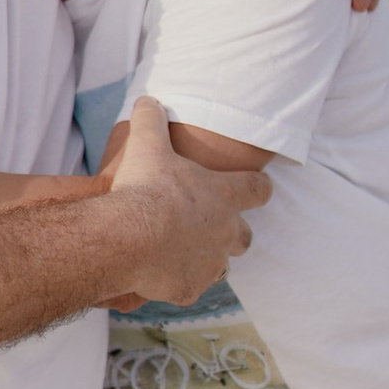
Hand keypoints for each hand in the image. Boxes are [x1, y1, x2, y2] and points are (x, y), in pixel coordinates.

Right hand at [104, 97, 268, 305]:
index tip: (256, 186)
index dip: (258, 188)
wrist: (130, 237)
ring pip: (220, 267)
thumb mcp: (147, 145)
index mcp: (224, 196)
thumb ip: (151, 121)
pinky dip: (177, 282)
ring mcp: (210, 264)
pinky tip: (158, 275)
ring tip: (179, 252)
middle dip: (233, 233)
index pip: (259, 190)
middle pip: (245, 237)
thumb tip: (147, 100)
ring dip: (205, 259)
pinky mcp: (189, 288)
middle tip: (210, 226)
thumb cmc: (145, 188)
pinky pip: (188, 288)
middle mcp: (226, 233)